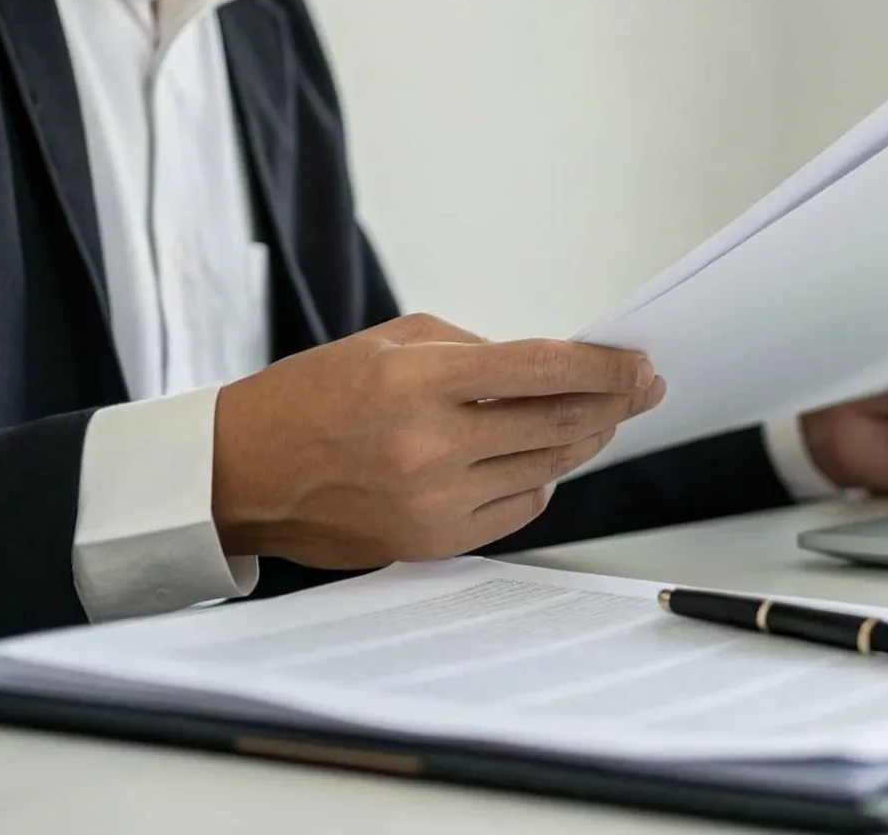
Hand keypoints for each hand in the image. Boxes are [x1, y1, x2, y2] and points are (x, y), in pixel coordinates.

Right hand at [211, 313, 664, 568]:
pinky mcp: (433, 542)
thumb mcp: (390, 345)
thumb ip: (475, 351)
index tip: (638, 362)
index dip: (600, 366)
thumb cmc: (314, 396)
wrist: (242, 473)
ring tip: (606, 416)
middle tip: (645, 387)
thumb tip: (553, 367)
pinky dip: (543, 480)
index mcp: (417, 384)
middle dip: (614, 402)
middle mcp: (429, 447)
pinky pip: (519, 508)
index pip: (539, 370)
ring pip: (547, 468)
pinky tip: (548, 459)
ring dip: (585, 440)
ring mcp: (433, 502)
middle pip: (556, 424)